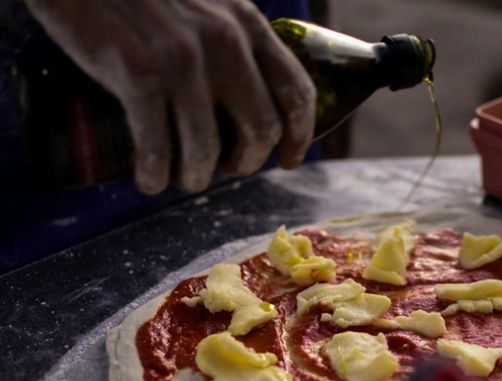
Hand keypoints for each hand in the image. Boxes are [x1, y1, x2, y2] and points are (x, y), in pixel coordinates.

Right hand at [24, 0, 315, 193]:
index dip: (300, 137)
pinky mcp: (138, 75)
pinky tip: (149, 179)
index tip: (289, 161)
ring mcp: (182, 60)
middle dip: (246, 163)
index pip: (296, 92)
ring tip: (182, 178)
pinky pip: (158, 149)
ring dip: (196, 177)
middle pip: (261, 131)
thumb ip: (232, 40)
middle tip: (224, 168)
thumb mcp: (206, 5)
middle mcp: (224, 41)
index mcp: (246, 22)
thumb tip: (250, 99)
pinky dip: (154, 175)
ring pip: (208, 150)